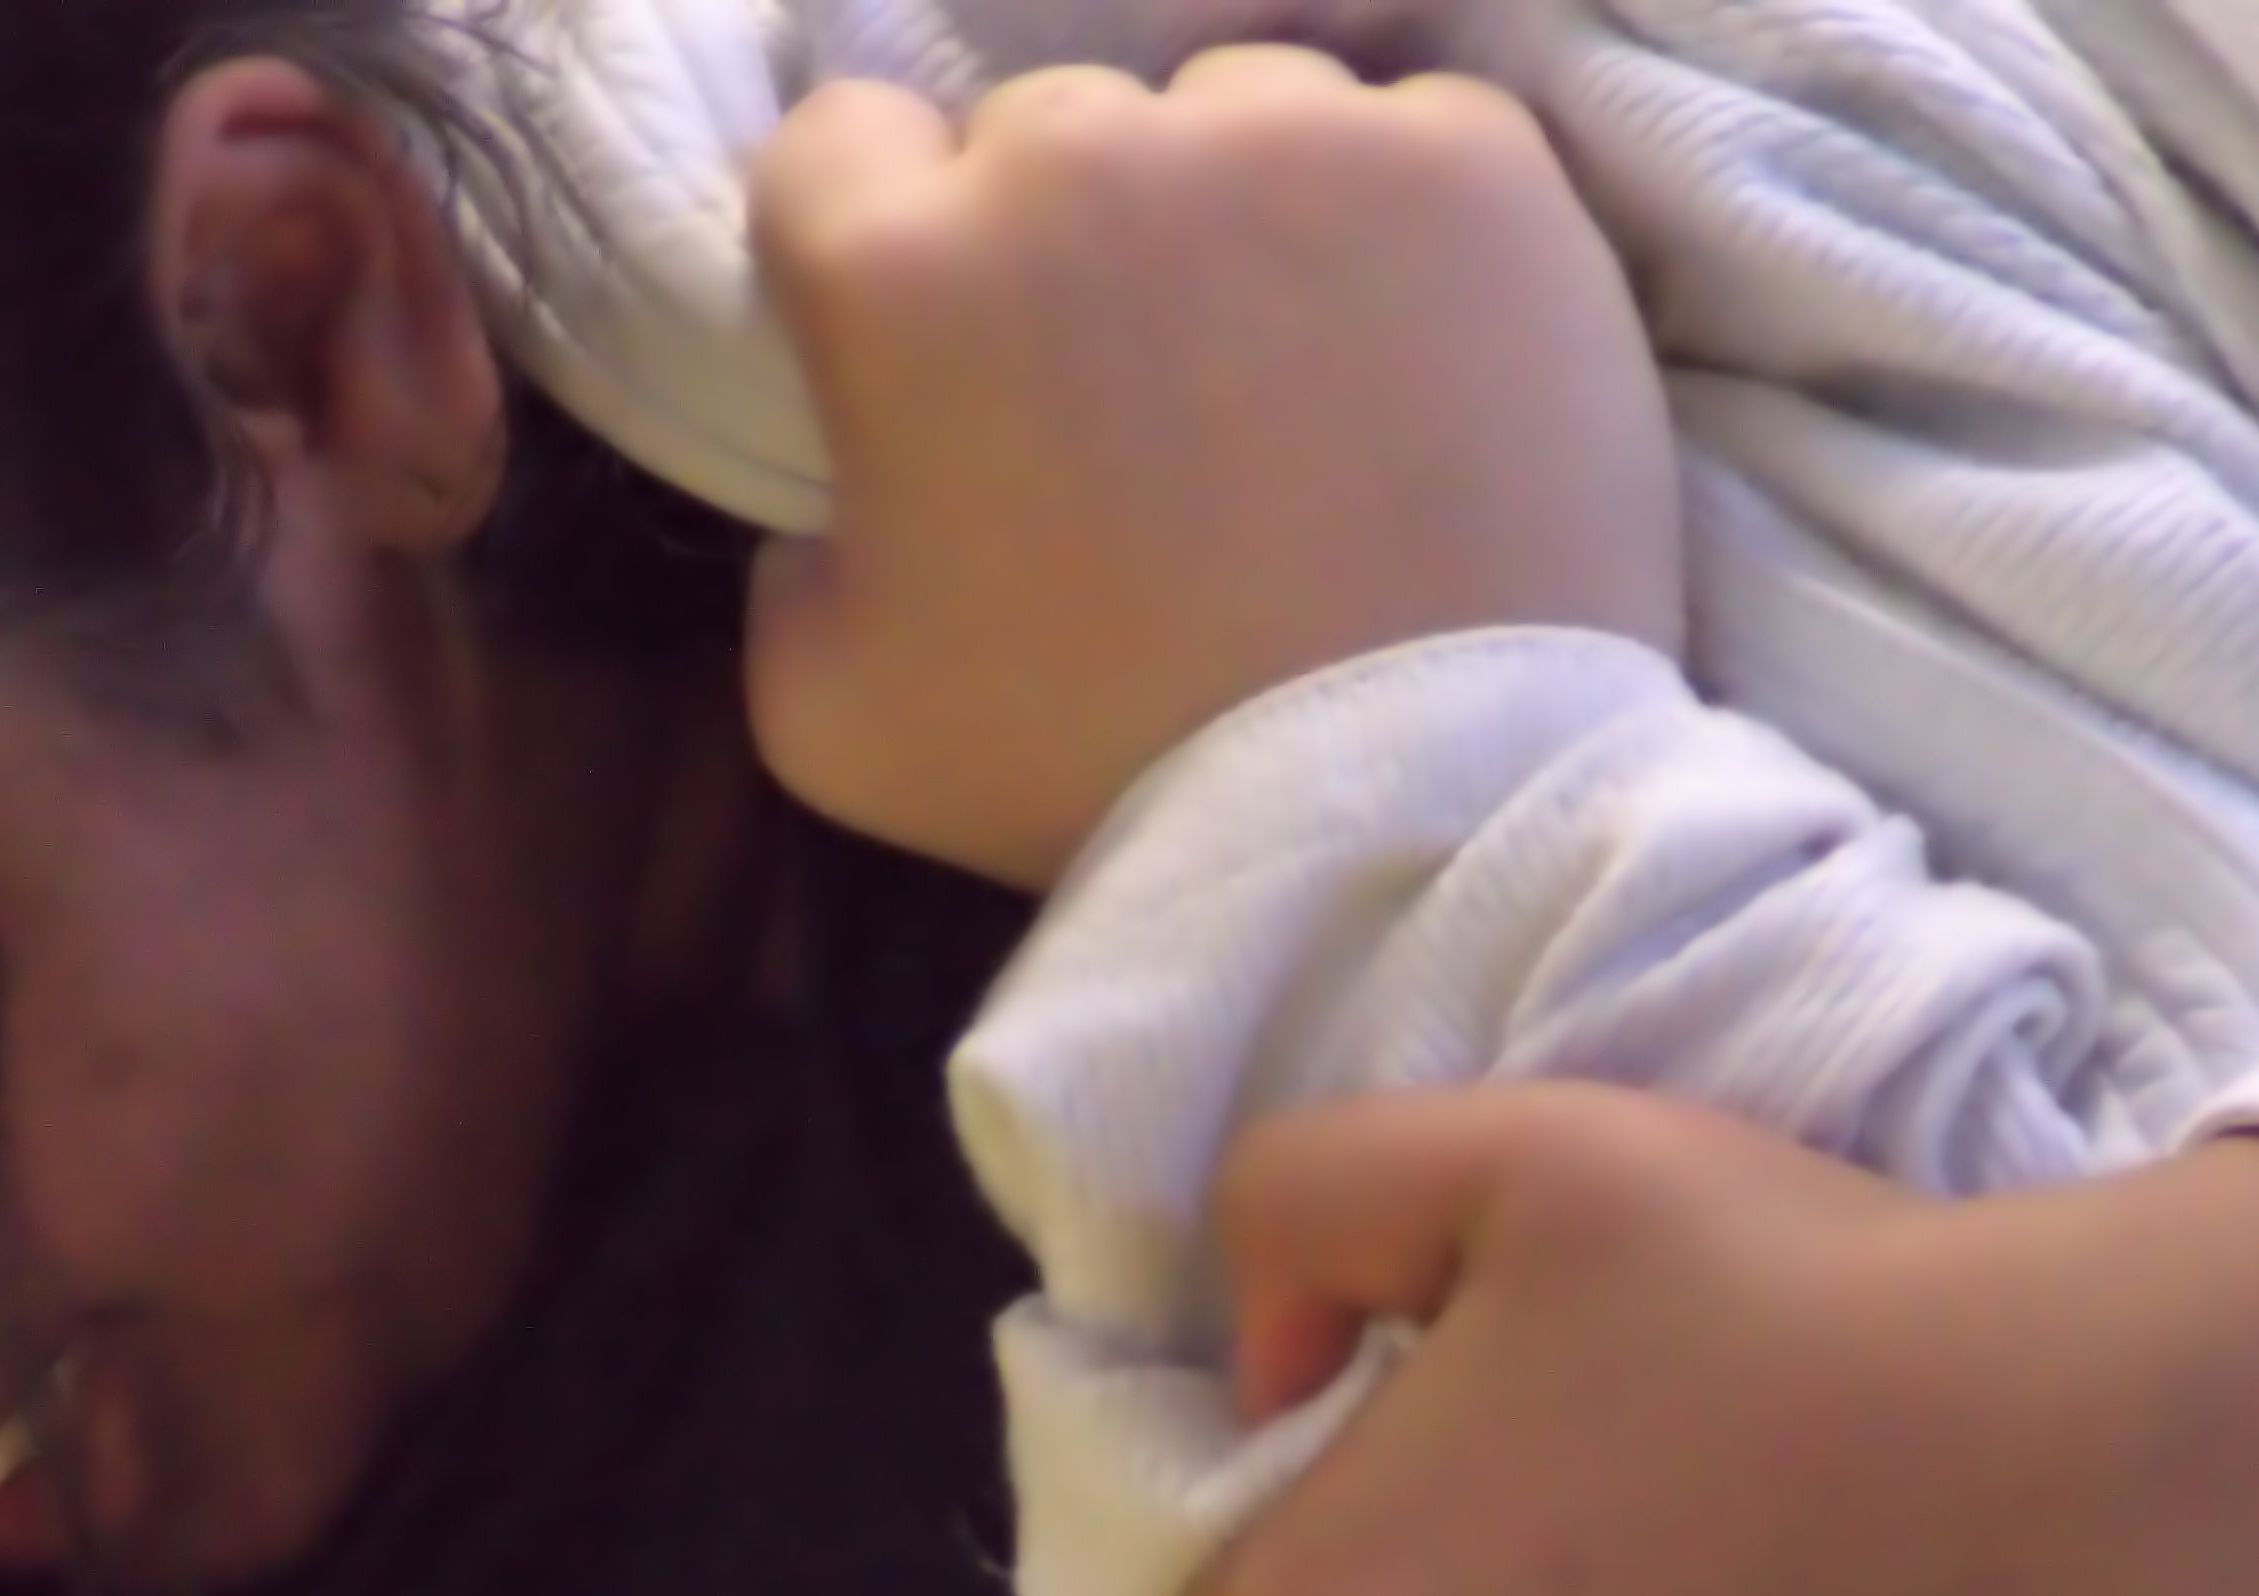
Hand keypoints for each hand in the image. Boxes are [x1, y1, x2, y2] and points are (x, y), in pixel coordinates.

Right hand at [744, 45, 1678, 889]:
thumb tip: (837, 502)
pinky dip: (1404, 232)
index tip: (944, 343)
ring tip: (1292, 385)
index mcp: (899, 268)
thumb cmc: (1094, 775)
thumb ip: (789, 567)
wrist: (1403, 812)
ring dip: (1237, 219)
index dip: (880, 243)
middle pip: (1045, 131)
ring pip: (1231, 119)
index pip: (840, 141)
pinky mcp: (1469, 158)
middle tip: (1134, 403)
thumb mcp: (832, 720)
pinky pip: (1405, 140)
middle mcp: (1082, 149)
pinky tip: (1417, 368)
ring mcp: (1290, 137)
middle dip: (1067, 243)